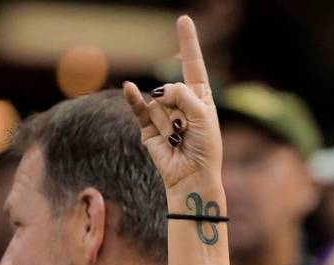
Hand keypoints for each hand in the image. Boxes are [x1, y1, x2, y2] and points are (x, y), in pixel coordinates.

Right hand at [123, 16, 220, 189]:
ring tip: (178, 139)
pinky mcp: (147, 125)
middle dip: (181, 110)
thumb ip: (185, 96)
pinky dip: (133, 99)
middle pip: (173, 89)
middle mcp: (181, 101)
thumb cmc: (205, 149)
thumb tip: (160, 90)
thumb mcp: (204, 118)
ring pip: (159, 103)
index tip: (183, 19)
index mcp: (201, 97)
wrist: (191, 177)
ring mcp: (163, 112)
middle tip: (189, 131)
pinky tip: (129, 88)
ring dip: (170, 123)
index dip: (188, 42)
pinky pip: (138, 107)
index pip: (192, 64)